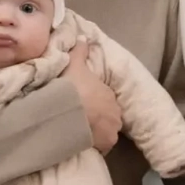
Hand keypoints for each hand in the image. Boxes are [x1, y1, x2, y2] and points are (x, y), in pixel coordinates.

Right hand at [64, 40, 121, 154]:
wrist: (68, 112)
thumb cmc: (72, 88)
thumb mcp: (75, 65)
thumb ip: (80, 51)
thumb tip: (84, 37)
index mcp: (110, 95)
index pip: (107, 100)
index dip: (96, 102)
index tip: (85, 104)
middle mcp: (115, 113)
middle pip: (108, 117)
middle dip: (99, 118)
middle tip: (82, 118)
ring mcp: (112, 130)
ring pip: (107, 132)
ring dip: (98, 132)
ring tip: (82, 131)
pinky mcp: (105, 145)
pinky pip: (102, 146)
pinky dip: (96, 145)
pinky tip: (83, 143)